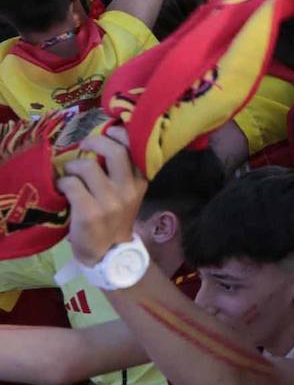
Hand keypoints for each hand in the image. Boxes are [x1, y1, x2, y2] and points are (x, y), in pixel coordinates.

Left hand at [54, 129, 145, 266]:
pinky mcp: (90, 212)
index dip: (121, 133)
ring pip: (86, 166)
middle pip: (115, 150)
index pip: (137, 148)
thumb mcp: (128, 194)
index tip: (109, 131)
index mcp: (140, 182)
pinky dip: (63, 183)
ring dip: (72, 167)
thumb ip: (123, 172)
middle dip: (95, 141)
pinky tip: (63, 189)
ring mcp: (110, 202)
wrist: (106, 253)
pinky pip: (71, 184)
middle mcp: (128, 189)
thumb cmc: (113, 218)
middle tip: (84, 144)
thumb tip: (103, 141)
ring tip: (70, 174)